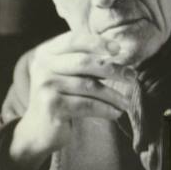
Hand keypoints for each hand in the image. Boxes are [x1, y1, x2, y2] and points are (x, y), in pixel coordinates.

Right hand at [9, 31, 140, 166]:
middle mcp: (43, 66)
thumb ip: (84, 61)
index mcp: (46, 53)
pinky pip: (87, 104)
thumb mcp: (66, 74)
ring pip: (89, 86)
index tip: (119, 49)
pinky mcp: (52, 106)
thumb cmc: (60, 98)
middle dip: (112, 68)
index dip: (98, 42)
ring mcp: (46, 86)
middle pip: (84, 61)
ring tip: (126, 102)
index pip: (74, 39)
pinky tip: (116, 113)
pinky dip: (105, 109)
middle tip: (132, 77)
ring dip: (113, 95)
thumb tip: (119, 52)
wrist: (38, 130)